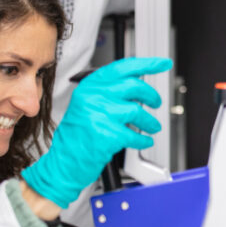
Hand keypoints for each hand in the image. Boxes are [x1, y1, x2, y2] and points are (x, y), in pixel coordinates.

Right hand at [20, 57, 171, 207]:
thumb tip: (137, 83)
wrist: (63, 163)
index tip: (162, 63)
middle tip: (156, 102)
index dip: (147, 64)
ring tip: (152, 127)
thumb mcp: (87, 105)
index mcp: (90, 86)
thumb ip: (109, 92)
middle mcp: (93, 97)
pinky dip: (143, 140)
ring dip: (150, 122)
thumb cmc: (76, 136)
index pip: (123, 68)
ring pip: (137, 111)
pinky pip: (134, 135)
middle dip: (151, 95)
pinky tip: (143, 141)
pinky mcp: (106, 135)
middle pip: (134, 86)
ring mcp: (99, 115)